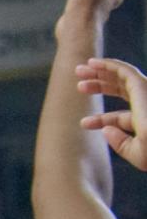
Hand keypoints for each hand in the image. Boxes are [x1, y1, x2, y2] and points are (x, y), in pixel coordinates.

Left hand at [77, 56, 146, 171]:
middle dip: (100, 86)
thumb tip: (106, 130)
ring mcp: (145, 94)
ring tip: (78, 71)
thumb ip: (122, 145)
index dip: (101, 120)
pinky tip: (92, 63)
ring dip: (100, 72)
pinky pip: (124, 71)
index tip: (83, 123)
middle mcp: (145, 105)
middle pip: (120, 91)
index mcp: (144, 122)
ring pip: (120, 77)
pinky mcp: (142, 86)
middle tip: (79, 85)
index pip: (120, 118)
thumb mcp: (138, 155)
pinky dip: (108, 65)